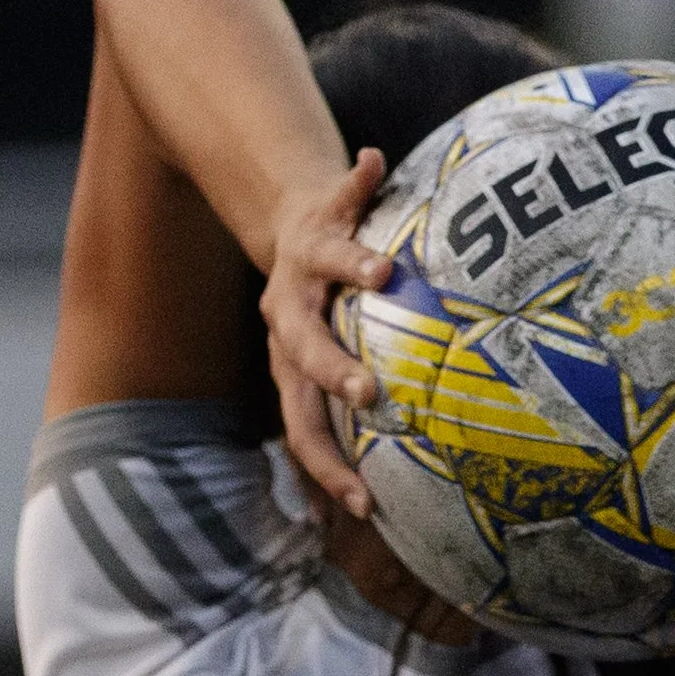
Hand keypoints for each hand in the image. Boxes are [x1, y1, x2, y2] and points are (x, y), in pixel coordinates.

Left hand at [261, 148, 391, 517]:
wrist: (293, 225)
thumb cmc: (323, 311)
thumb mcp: (321, 362)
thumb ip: (346, 419)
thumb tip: (366, 513)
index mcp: (290, 357)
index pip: (303, 421)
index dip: (327, 462)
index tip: (362, 501)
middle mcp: (290, 310)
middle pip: (306, 347)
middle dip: (333, 371)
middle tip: (368, 393)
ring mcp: (306, 258)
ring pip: (327, 265)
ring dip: (352, 268)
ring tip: (384, 270)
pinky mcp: (327, 207)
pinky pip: (346, 191)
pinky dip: (359, 179)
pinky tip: (376, 161)